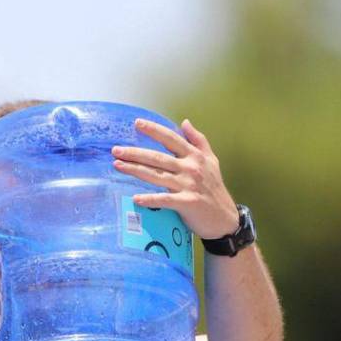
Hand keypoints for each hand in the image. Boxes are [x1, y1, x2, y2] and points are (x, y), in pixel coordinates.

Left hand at [111, 118, 239, 239]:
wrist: (225, 218)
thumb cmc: (215, 188)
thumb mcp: (211, 160)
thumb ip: (199, 140)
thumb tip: (185, 122)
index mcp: (194, 156)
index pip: (171, 139)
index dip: (154, 130)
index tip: (137, 123)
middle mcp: (190, 168)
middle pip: (158, 157)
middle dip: (135, 153)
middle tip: (116, 150)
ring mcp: (188, 185)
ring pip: (157, 175)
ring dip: (135, 170)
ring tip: (117, 166)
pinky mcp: (187, 203)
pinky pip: (165, 199)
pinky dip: (150, 199)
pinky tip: (135, 199)